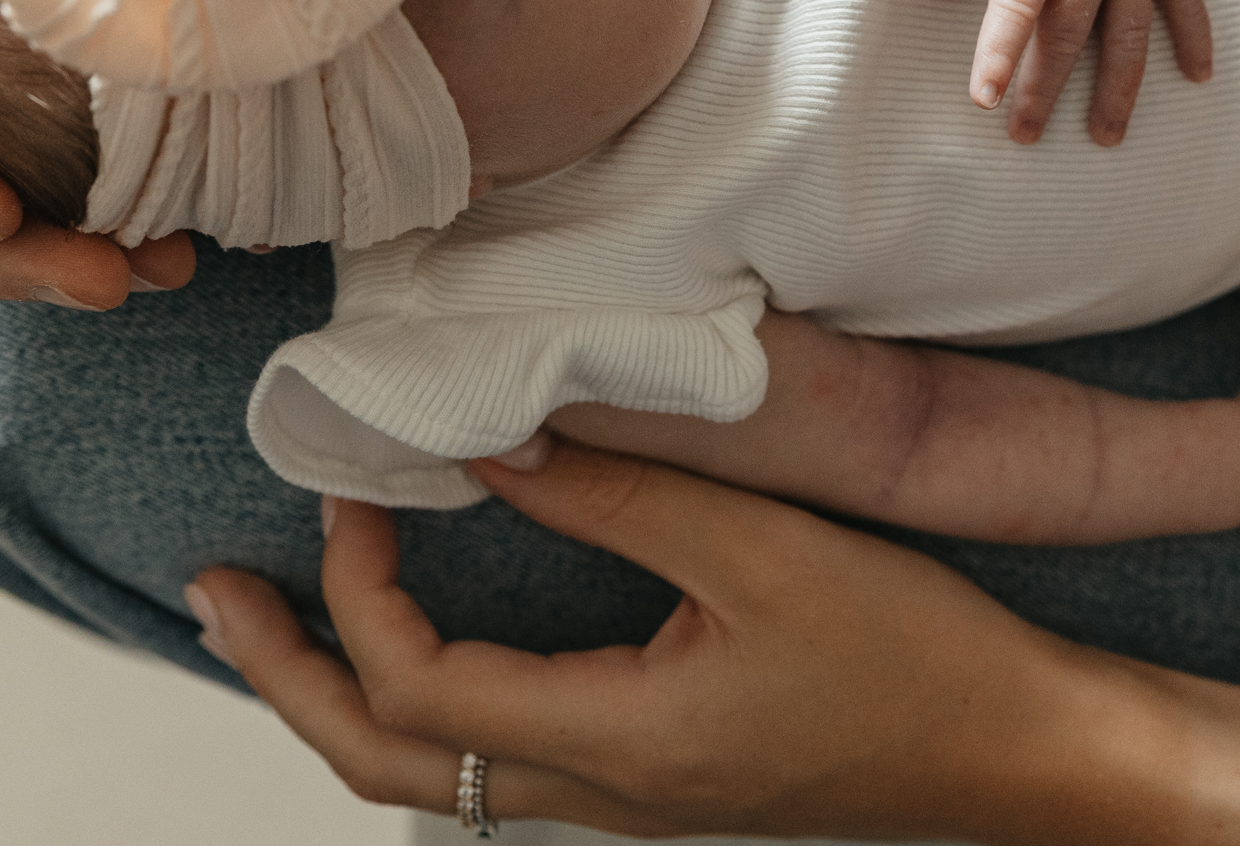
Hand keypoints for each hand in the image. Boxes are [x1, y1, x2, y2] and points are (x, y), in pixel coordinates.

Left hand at [186, 442, 1132, 840]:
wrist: (1022, 753)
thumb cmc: (916, 657)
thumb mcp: (765, 552)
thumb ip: (619, 493)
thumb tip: (490, 440)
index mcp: (619, 742)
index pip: (418, 688)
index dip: (358, 592)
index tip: (359, 491)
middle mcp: (605, 792)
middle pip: (386, 766)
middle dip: (287, 680)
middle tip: (218, 594)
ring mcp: (632, 799)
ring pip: (434, 777)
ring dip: (345, 695)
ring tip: (288, 624)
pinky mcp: (663, 780)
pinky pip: (498, 764)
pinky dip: (427, 704)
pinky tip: (434, 648)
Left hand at [899, 0, 1211, 144]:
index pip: (1016, 7)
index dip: (1000, 53)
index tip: (987, 98)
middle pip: (1069, 35)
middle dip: (1046, 89)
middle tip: (1025, 135)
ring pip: (1129, 33)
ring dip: (1119, 88)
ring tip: (1106, 135)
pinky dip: (1195, 36)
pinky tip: (1199, 77)